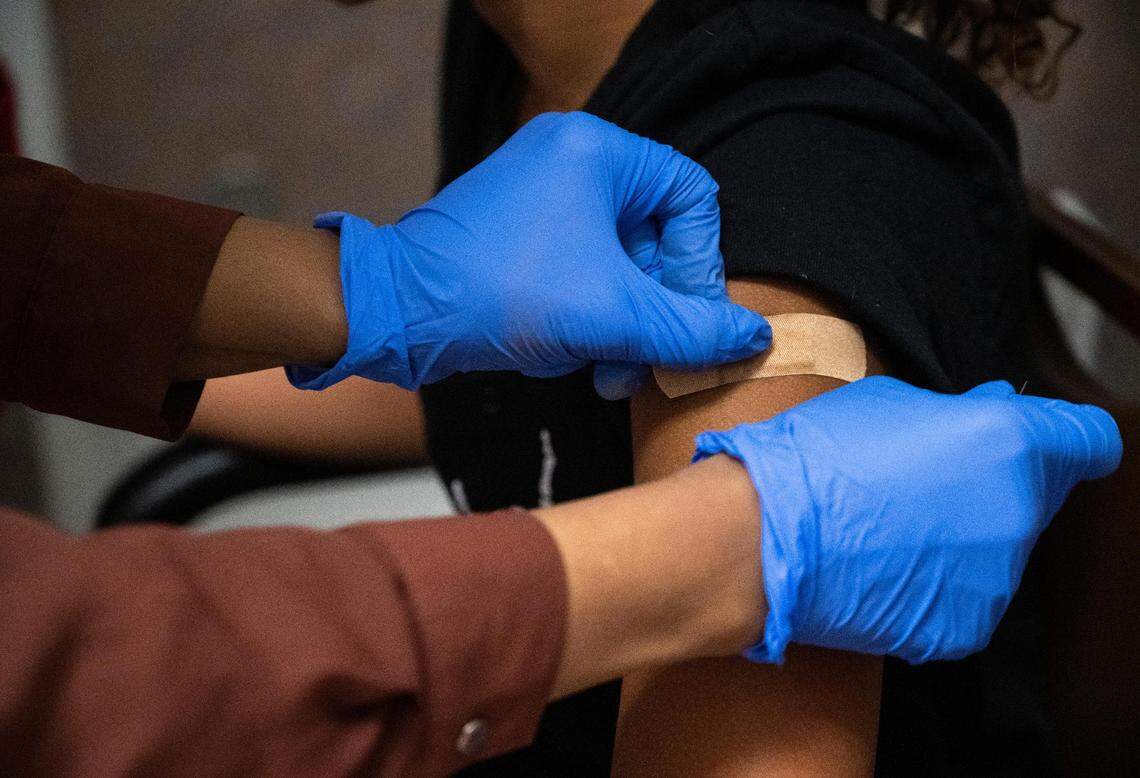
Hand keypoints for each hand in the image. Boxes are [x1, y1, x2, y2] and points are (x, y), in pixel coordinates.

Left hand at [287, 112, 769, 393]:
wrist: (397, 314)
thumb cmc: (500, 292)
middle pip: (654, 239)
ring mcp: (542, 198)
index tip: (687, 318)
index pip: (691, 198)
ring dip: (620, 327)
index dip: (700, 264)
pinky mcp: (520, 236)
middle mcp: (571, 161)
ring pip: (617, 266)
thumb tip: (754, 339)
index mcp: (598, 150)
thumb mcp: (613, 316)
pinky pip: (580, 276)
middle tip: (649, 363)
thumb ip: (690, 329)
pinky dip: (583, 319)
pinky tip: (561, 354)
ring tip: (602, 372)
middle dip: (653, 311)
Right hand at [693, 376, 1122, 663]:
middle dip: (996, 483)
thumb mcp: (885, 402)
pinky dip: (935, 582)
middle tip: (923, 479)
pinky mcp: (963, 627)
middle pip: (1037, 495)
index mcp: (1006, 444)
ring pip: (998, 547)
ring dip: (963, 534)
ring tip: (888, 525)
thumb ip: (958, 409)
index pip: (1087, 440)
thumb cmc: (810, 459)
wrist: (757, 541)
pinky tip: (882, 564)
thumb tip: (996, 407)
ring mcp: (994, 578)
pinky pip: (965, 594)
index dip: (1061, 437)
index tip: (1035, 443)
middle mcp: (1016, 513)